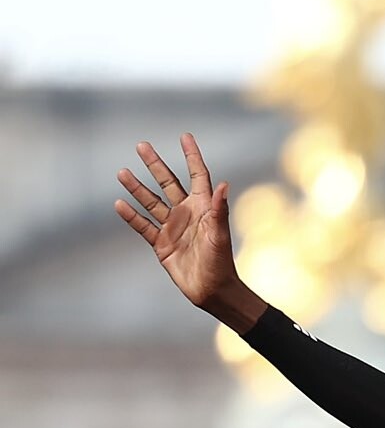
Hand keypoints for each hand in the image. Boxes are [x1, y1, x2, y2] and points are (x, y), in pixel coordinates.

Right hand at [114, 133, 264, 331]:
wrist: (213, 291)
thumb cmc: (221, 263)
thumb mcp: (219, 235)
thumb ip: (218, 209)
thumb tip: (224, 184)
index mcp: (203, 208)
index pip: (197, 175)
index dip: (192, 156)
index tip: (185, 136)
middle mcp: (186, 213)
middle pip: (168, 183)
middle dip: (155, 164)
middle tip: (141, 145)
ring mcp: (172, 227)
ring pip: (151, 202)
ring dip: (137, 187)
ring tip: (122, 172)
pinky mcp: (162, 244)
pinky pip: (143, 226)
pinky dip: (132, 216)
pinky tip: (119, 203)